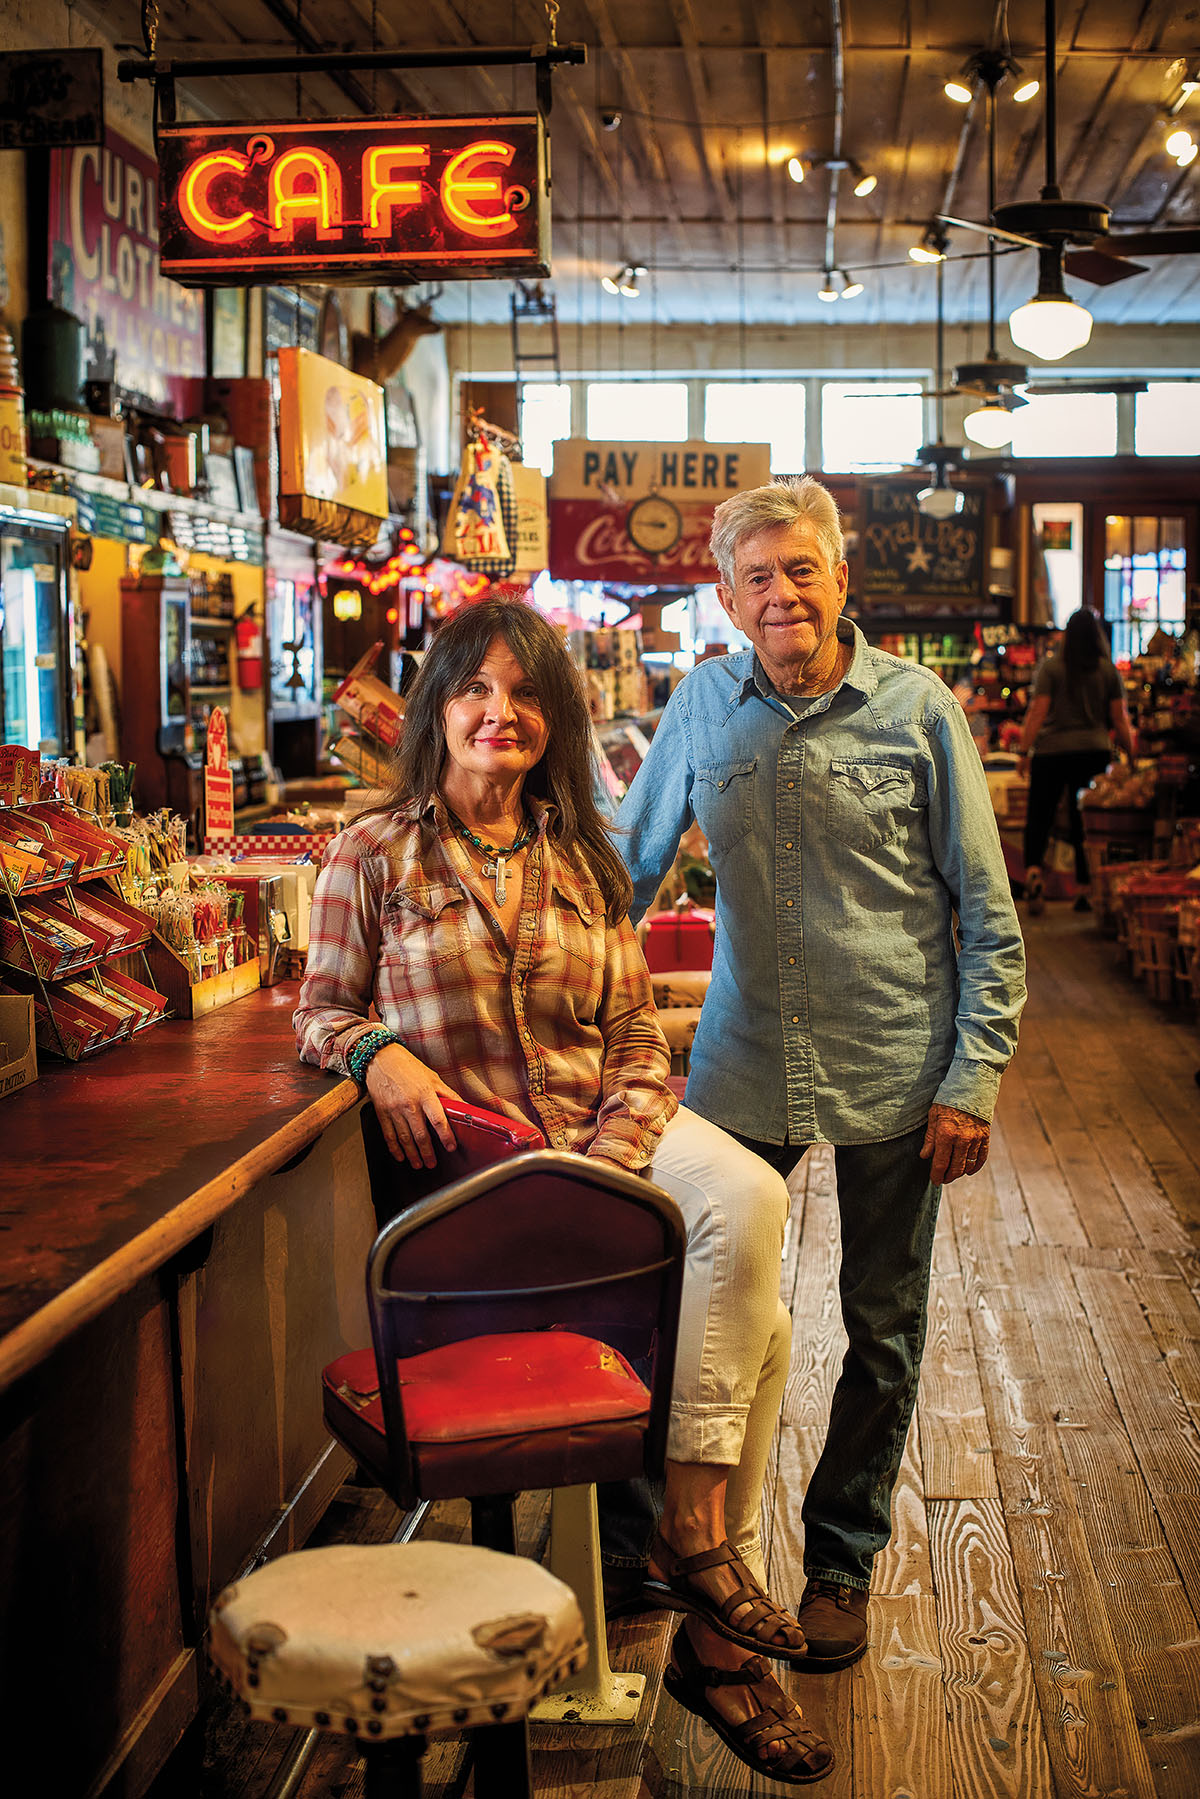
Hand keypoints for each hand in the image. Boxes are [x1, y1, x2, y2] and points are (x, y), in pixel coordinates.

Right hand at [365, 1042, 464, 1169]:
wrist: (380, 1058)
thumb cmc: (409, 1067)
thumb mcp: (433, 1077)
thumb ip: (448, 1095)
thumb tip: (465, 1108)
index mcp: (425, 1093)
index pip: (438, 1119)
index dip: (446, 1135)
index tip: (451, 1147)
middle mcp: (409, 1103)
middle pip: (420, 1134)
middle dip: (427, 1152)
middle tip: (432, 1164)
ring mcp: (394, 1109)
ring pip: (404, 1138)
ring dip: (412, 1154)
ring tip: (419, 1164)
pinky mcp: (382, 1112)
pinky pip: (388, 1135)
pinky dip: (394, 1148)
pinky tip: (400, 1156)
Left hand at [919, 1103, 989, 1184]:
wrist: (971, 1086)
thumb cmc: (948, 1099)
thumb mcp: (934, 1115)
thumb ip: (930, 1138)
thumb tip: (924, 1156)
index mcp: (946, 1134)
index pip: (940, 1163)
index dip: (937, 1175)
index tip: (934, 1180)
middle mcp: (962, 1139)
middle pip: (955, 1168)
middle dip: (948, 1177)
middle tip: (943, 1179)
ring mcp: (975, 1139)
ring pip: (968, 1165)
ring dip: (960, 1173)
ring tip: (953, 1174)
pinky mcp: (985, 1136)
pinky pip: (981, 1157)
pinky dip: (975, 1166)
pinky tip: (969, 1170)